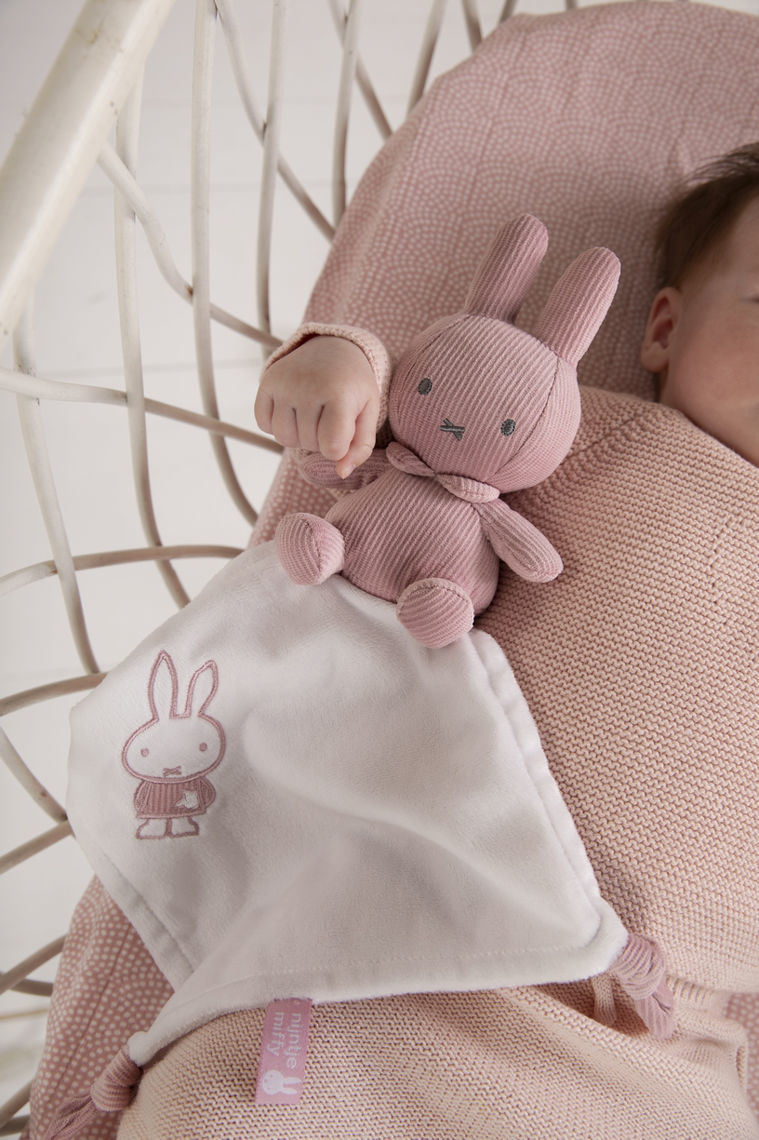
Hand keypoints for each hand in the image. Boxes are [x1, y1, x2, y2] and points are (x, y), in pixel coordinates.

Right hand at [254, 335, 378, 477]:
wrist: (333, 347)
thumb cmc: (353, 386)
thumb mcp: (368, 413)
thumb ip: (360, 447)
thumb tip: (341, 473)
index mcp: (339, 394)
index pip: (332, 448)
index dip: (339, 447)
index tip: (345, 430)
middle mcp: (308, 387)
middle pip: (308, 445)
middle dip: (320, 438)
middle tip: (328, 415)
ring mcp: (284, 384)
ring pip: (284, 439)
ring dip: (298, 435)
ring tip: (311, 415)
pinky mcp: (266, 382)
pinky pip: (264, 425)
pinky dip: (277, 425)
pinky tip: (292, 410)